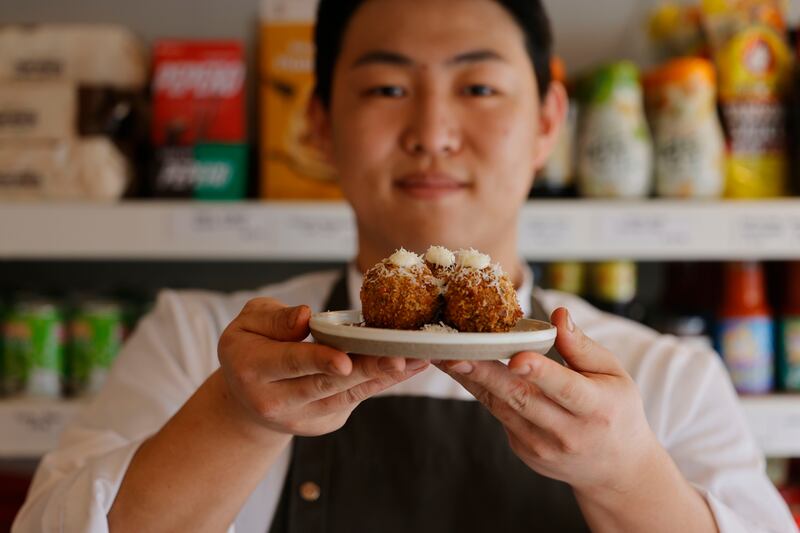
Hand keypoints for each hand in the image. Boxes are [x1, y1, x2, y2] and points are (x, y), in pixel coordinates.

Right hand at [218, 298, 428, 436]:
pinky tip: (411, 366)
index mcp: (252, 368)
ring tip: (417, 359)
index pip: (290, 362)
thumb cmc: (250, 346)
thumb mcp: (248, 321)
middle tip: (397, 358)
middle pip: (326, 384)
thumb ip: (275, 318)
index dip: (319, 361)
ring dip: (384, 377)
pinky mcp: (325, 421)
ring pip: (347, 394)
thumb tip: (305, 317)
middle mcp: (276, 400)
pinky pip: (357, 398)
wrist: (245, 397)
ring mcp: (303, 416)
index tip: (344, 361)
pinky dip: (383, 382)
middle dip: (366, 370)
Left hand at [436, 307, 658, 494]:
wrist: (614, 469)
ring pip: (501, 406)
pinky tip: (462, 368)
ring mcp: (541, 446)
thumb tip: (558, 315)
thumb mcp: (613, 373)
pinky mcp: (522, 449)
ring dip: (470, 379)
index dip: (541, 372)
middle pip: (521, 399)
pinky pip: (499, 413)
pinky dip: (480, 389)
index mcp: (596, 408)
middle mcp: (567, 432)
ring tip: (444, 354)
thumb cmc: (615, 409)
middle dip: (485, 374)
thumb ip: (582, 346)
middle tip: (455, 353)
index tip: (518, 358)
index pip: (565, 388)